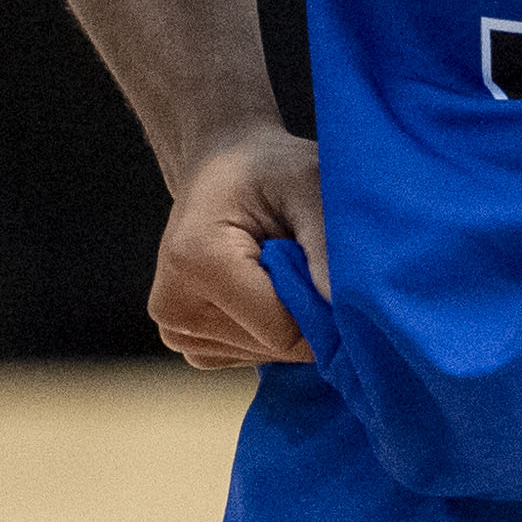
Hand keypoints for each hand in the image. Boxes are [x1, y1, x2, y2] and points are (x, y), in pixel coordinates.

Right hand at [152, 124, 323, 370]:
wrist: (222, 167)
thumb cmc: (272, 170)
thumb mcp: (310, 185)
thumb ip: (329, 247)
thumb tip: (347, 312)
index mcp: (198, 262)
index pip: (282, 330)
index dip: (326, 311)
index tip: (343, 275)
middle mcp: (173, 306)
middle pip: (275, 346)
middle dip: (309, 311)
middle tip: (311, 259)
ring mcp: (174, 329)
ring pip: (265, 353)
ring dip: (291, 317)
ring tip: (284, 264)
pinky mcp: (183, 339)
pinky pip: (249, 352)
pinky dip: (272, 325)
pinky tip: (267, 284)